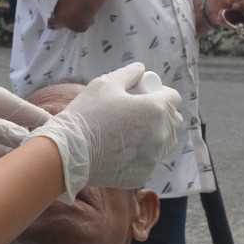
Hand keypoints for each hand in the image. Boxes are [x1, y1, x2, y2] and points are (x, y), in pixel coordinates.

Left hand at [0, 75, 51, 159]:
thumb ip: (1, 132)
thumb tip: (30, 144)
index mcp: (3, 99)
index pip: (38, 117)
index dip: (49, 135)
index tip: (52, 156)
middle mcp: (0, 106)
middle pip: (24, 131)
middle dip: (16, 147)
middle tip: (1, 154)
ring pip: (7, 139)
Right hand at [28, 63, 183, 201]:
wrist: (70, 152)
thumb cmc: (87, 114)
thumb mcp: (105, 84)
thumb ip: (128, 74)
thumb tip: (140, 69)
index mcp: (156, 109)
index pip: (173, 97)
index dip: (159, 92)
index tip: (144, 94)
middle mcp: (161, 134)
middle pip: (173, 120)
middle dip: (161, 113)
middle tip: (138, 113)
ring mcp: (153, 157)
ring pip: (164, 142)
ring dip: (154, 134)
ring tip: (130, 132)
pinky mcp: (143, 175)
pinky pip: (150, 160)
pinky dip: (142, 154)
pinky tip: (121, 149)